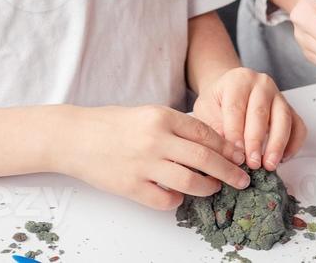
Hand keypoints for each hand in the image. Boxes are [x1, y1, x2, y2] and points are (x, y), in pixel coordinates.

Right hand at [55, 105, 250, 211]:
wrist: (74, 136)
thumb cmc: (111, 124)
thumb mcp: (147, 114)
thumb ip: (175, 127)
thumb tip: (210, 145)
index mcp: (161, 116)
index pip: (205, 133)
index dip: (226, 147)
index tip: (238, 156)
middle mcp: (155, 139)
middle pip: (205, 158)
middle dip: (228, 171)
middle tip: (241, 179)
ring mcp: (143, 164)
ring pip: (190, 182)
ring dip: (207, 188)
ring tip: (213, 188)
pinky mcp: (131, 186)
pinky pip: (165, 201)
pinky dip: (176, 201)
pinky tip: (176, 195)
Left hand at [192, 66, 307, 172]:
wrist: (229, 90)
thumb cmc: (218, 101)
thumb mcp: (206, 110)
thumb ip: (215, 128)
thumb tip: (225, 154)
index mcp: (237, 81)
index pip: (236, 108)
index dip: (235, 132)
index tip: (235, 153)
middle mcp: (261, 84)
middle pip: (260, 113)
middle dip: (256, 141)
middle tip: (252, 163)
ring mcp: (278, 95)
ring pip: (283, 118)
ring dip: (277, 144)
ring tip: (270, 164)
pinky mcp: (290, 109)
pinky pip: (298, 126)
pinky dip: (294, 143)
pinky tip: (284, 158)